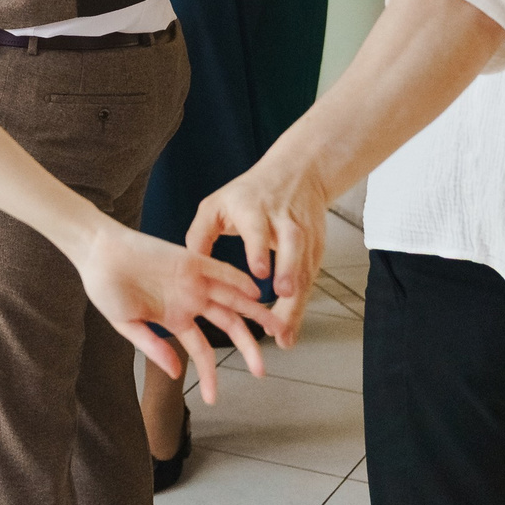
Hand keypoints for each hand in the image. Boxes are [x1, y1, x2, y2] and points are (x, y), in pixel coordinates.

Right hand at [75, 221, 285, 402]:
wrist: (96, 250)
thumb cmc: (105, 287)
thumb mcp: (127, 324)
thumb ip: (152, 346)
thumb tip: (175, 372)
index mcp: (175, 319)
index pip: (201, 351)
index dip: (209, 375)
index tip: (213, 399)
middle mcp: (190, 301)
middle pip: (228, 325)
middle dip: (248, 347)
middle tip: (263, 371)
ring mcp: (193, 281)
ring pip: (232, 299)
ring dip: (254, 313)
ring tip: (276, 327)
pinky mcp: (190, 260)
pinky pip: (220, 271)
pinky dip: (237, 280)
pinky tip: (254, 292)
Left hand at [186, 158, 328, 334]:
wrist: (298, 172)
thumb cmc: (250, 193)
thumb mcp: (217, 204)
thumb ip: (200, 234)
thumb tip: (188, 269)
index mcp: (254, 208)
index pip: (259, 229)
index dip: (260, 249)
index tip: (259, 272)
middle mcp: (283, 220)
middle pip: (292, 246)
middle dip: (289, 271)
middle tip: (284, 296)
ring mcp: (303, 234)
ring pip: (305, 268)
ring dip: (297, 301)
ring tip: (284, 332)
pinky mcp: (316, 248)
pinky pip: (310, 279)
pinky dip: (301, 305)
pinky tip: (289, 328)